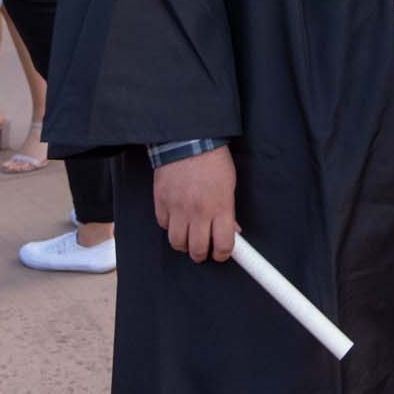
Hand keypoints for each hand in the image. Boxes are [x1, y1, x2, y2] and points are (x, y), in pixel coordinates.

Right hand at [154, 144, 237, 262]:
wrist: (188, 139)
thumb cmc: (213, 160)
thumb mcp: (229, 184)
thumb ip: (229, 210)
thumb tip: (231, 230)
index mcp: (221, 207)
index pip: (224, 245)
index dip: (224, 254)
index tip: (222, 253)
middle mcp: (199, 212)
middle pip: (198, 250)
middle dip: (202, 254)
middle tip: (204, 249)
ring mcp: (178, 208)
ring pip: (177, 243)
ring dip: (184, 244)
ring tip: (189, 237)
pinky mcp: (161, 202)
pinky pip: (163, 225)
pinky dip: (170, 226)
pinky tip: (177, 218)